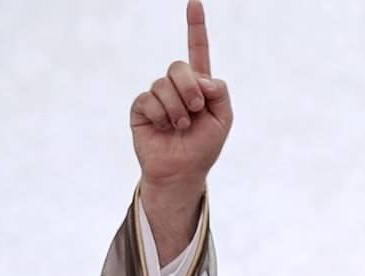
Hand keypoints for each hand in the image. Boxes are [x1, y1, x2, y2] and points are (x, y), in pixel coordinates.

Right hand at [130, 0, 231, 190]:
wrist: (183, 170)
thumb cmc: (204, 146)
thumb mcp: (223, 117)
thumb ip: (219, 90)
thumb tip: (198, 77)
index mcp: (199, 84)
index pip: (197, 50)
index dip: (196, 27)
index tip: (195, 2)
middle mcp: (177, 86)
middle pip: (179, 66)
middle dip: (190, 88)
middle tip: (196, 110)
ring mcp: (157, 95)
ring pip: (164, 84)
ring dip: (177, 109)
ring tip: (181, 126)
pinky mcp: (141, 107)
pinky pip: (149, 99)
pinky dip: (162, 115)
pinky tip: (164, 128)